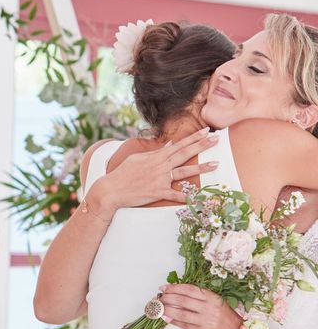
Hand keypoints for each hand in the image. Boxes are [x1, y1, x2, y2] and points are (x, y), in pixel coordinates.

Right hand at [87, 127, 218, 210]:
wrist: (112, 189)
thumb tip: (170, 144)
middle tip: (217, 139)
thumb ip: (156, 151)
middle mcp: (161, 166)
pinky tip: (200, 198)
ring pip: (184, 172)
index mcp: (156, 157)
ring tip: (216, 163)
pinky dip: (188, 198)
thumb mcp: (138, 158)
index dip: (194, 137)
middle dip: (202, 145)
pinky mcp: (158, 193)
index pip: (179, 144)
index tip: (207, 131)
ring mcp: (160, 179)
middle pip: (185, 153)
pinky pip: (176, 195)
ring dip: (201, 168)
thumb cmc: (123, 173)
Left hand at [159, 283, 242, 328]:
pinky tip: (167, 318)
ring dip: (167, 309)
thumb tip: (178, 294)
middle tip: (159, 297)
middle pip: (182, 300)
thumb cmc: (226, 318)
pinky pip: (184, 325)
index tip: (164, 287)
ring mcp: (205, 320)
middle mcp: (208, 307)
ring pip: (181, 312)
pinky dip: (174, 321)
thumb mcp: (216, 303)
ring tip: (160, 308)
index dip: (174, 287)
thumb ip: (200, 299)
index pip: (189, 289)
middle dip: (168, 297)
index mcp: (212, 298)